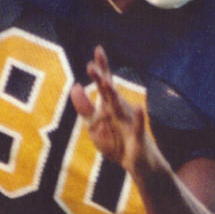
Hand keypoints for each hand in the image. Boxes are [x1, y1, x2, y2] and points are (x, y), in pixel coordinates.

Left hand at [70, 45, 149, 173]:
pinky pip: (138, 126)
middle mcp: (119, 110)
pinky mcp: (137, 137)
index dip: (101, 68)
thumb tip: (75, 87)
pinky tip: (139, 107)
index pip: (105, 84)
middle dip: (100, 79)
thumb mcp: (95, 125)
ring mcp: (129, 122)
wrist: (137, 164)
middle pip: (109, 92)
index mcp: (109, 106)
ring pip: (120, 106)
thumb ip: (84, 107)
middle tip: (90, 66)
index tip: (98, 50)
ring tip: (105, 82)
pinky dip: (138, 117)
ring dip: (112, 94)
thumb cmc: (116, 142)